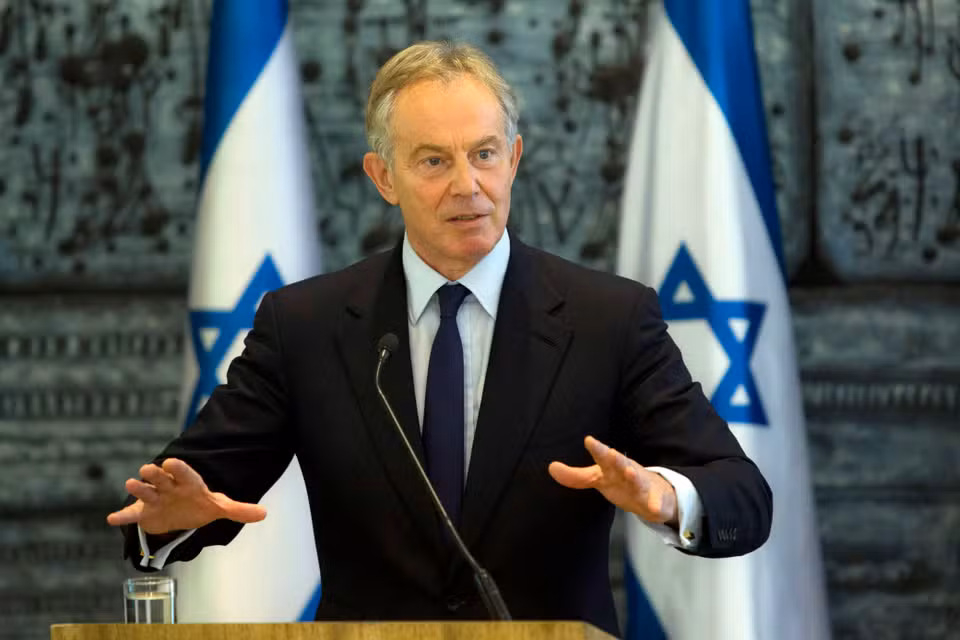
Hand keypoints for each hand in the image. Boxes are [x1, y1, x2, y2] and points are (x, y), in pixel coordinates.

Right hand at [106, 458, 265, 533]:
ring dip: (138, 488)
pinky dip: (122, 516)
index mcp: (188, 483)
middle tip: (147, 469)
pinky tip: (111, 518)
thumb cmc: (199, 504)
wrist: (181, 513)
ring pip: (146, 491)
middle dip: (154, 473)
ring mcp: (156, 499)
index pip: (184, 473)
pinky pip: (132, 514)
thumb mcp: (219, 507)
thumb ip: (239, 510)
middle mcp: (170, 487)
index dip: (178, 468)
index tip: (171, 461)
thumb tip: (264, 514)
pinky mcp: (145, 513)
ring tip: (130, 483)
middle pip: (161, 477)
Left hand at [548, 436, 677, 525]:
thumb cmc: (622, 481)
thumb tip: (551, 467)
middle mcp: (627, 472)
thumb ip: (575, 476)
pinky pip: (656, 505)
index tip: (588, 440)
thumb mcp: (597, 478)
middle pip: (621, 463)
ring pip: (638, 480)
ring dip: (634, 476)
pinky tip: (655, 510)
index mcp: (612, 467)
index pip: (602, 457)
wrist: (656, 494)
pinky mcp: (655, 501)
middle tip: (610, 452)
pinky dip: (656, 507)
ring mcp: (642, 485)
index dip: (596, 449)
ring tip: (629, 471)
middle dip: (616, 458)